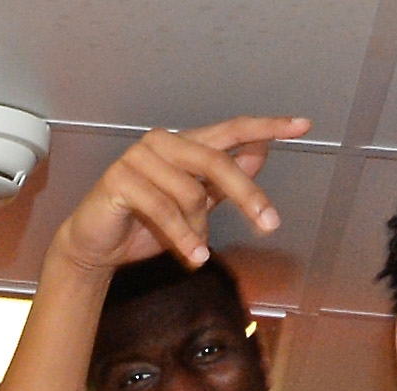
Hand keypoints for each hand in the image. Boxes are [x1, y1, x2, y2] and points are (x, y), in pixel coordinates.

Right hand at [53, 116, 308, 277]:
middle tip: (270, 224)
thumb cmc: (142, 225)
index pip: (232, 129)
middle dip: (247, 195)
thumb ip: (223, 181)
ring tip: (196, 251)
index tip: (303, 126)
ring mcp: (138, 158)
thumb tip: (261, 152)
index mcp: (183, 143)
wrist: (94, 246)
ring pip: (191, 192)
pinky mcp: (120, 180)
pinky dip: (184, 237)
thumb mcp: (194, 206)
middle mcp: (161, 142)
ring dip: (199, 229)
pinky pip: (165, 210)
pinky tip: (194, 256)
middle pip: (217, 162)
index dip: (267, 127)